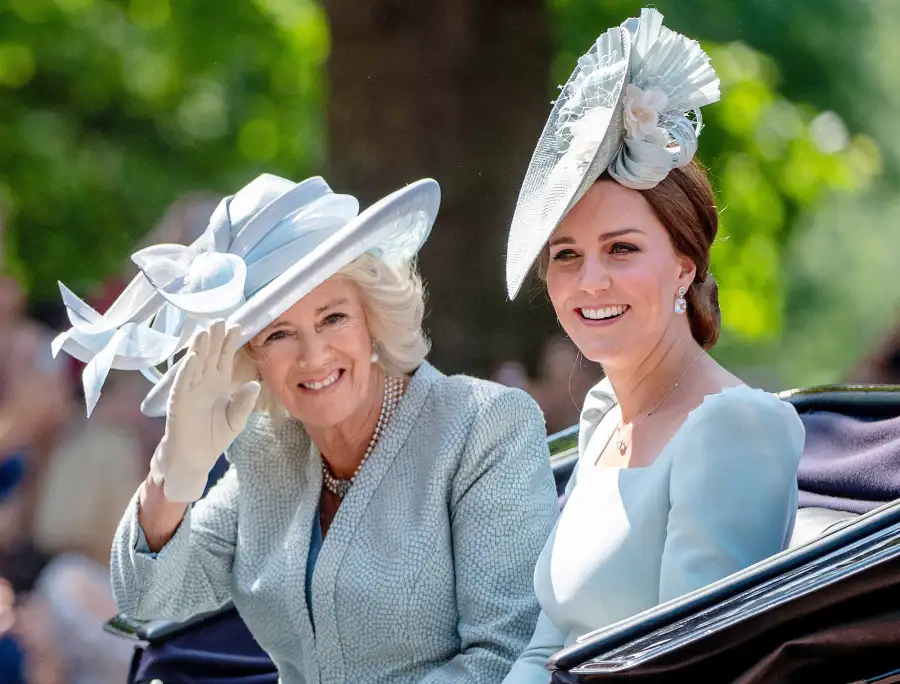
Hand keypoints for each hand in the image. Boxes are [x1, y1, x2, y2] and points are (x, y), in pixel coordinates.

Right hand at [150, 319, 259, 501]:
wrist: (194, 459)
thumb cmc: (213, 437)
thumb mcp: (235, 421)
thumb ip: (244, 404)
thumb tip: (254, 384)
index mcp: (219, 384)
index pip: (224, 359)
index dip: (229, 343)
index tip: (237, 326)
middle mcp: (203, 383)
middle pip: (209, 356)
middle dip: (214, 339)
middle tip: (220, 320)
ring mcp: (189, 391)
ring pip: (195, 365)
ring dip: (199, 349)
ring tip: (205, 331)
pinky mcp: (178, 403)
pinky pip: (183, 384)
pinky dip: (187, 371)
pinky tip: (193, 358)